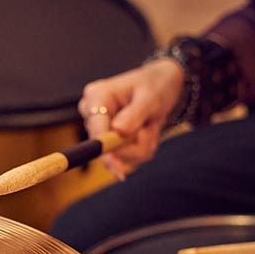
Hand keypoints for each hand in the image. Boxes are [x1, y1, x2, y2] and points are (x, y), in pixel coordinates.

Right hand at [79, 58, 184, 180]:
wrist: (162, 86)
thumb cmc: (155, 86)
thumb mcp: (150, 97)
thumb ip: (134, 114)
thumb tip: (118, 131)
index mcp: (98, 96)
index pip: (95, 128)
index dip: (104, 148)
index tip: (116, 167)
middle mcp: (93, 114)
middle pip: (105, 147)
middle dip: (133, 145)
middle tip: (150, 127)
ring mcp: (100, 129)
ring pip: (118, 156)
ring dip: (140, 147)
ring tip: (150, 126)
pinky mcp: (108, 141)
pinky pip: (126, 158)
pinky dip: (141, 149)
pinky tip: (146, 132)